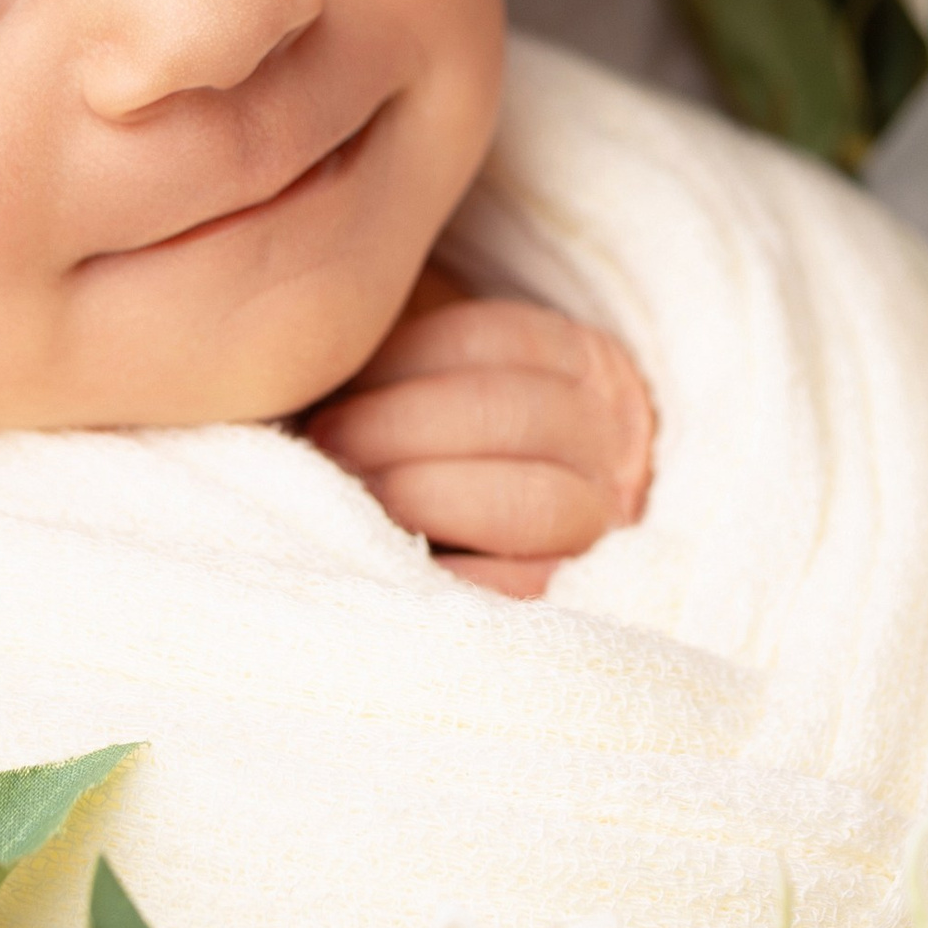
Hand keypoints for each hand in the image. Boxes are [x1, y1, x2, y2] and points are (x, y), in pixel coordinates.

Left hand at [306, 290, 656, 596]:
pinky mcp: (579, 588)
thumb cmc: (442, 431)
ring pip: (528, 502)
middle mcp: (610, 432)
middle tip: (324, 444)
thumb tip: (317, 341)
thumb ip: (399, 346)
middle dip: (398, 429)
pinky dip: (451, 578)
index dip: (399, 360)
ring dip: (423, 498)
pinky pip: (524, 588)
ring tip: (351, 499)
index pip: (488, 339)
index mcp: (577, 358)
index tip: (328, 385)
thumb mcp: (438, 368)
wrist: (502, 505)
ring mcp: (604, 515)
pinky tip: (388, 563)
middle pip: (507, 414)